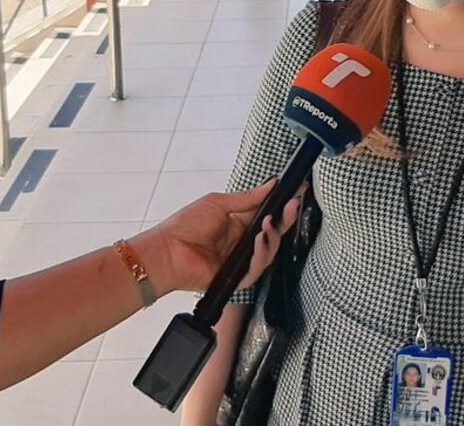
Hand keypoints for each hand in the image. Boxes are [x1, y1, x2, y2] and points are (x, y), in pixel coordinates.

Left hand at [131, 180, 301, 293]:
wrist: (167, 251)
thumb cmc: (184, 226)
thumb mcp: (218, 203)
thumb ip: (247, 197)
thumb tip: (270, 185)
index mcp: (240, 224)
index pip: (269, 214)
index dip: (284, 205)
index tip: (297, 192)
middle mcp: (243, 243)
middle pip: (275, 233)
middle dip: (287, 218)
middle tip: (294, 204)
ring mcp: (242, 261)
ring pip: (270, 251)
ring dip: (273, 235)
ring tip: (268, 222)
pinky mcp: (238, 277)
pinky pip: (258, 267)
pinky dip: (261, 252)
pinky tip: (259, 239)